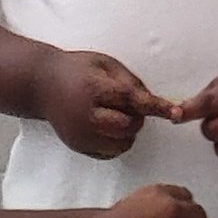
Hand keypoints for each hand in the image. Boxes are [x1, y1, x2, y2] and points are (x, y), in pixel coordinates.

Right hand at [34, 49, 171, 160]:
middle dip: (136, 117)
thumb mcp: (105, 64)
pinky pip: (110, 152)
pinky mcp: (79, 146)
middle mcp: (86, 116)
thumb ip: (130, 82)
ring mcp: (81, 135)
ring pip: (123, 144)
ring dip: (128, 132)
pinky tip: (106, 126)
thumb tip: (154, 103)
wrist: (41, 84)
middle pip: (129, 126)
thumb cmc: (77, 70)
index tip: (175, 113)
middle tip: (127, 105)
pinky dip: (116, 142)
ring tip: (115, 115)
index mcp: (94, 89)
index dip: (157, 107)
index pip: (133, 100)